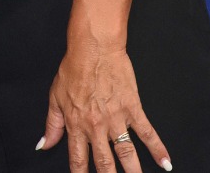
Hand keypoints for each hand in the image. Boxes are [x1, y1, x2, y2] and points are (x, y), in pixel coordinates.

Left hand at [37, 42, 171, 172]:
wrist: (93, 48)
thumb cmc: (73, 69)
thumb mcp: (55, 97)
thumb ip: (52, 125)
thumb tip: (44, 145)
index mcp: (76, 124)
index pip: (78, 159)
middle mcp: (96, 126)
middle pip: (104, 162)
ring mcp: (116, 118)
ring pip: (126, 153)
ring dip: (133, 171)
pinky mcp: (133, 108)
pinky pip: (147, 133)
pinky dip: (158, 149)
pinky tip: (166, 163)